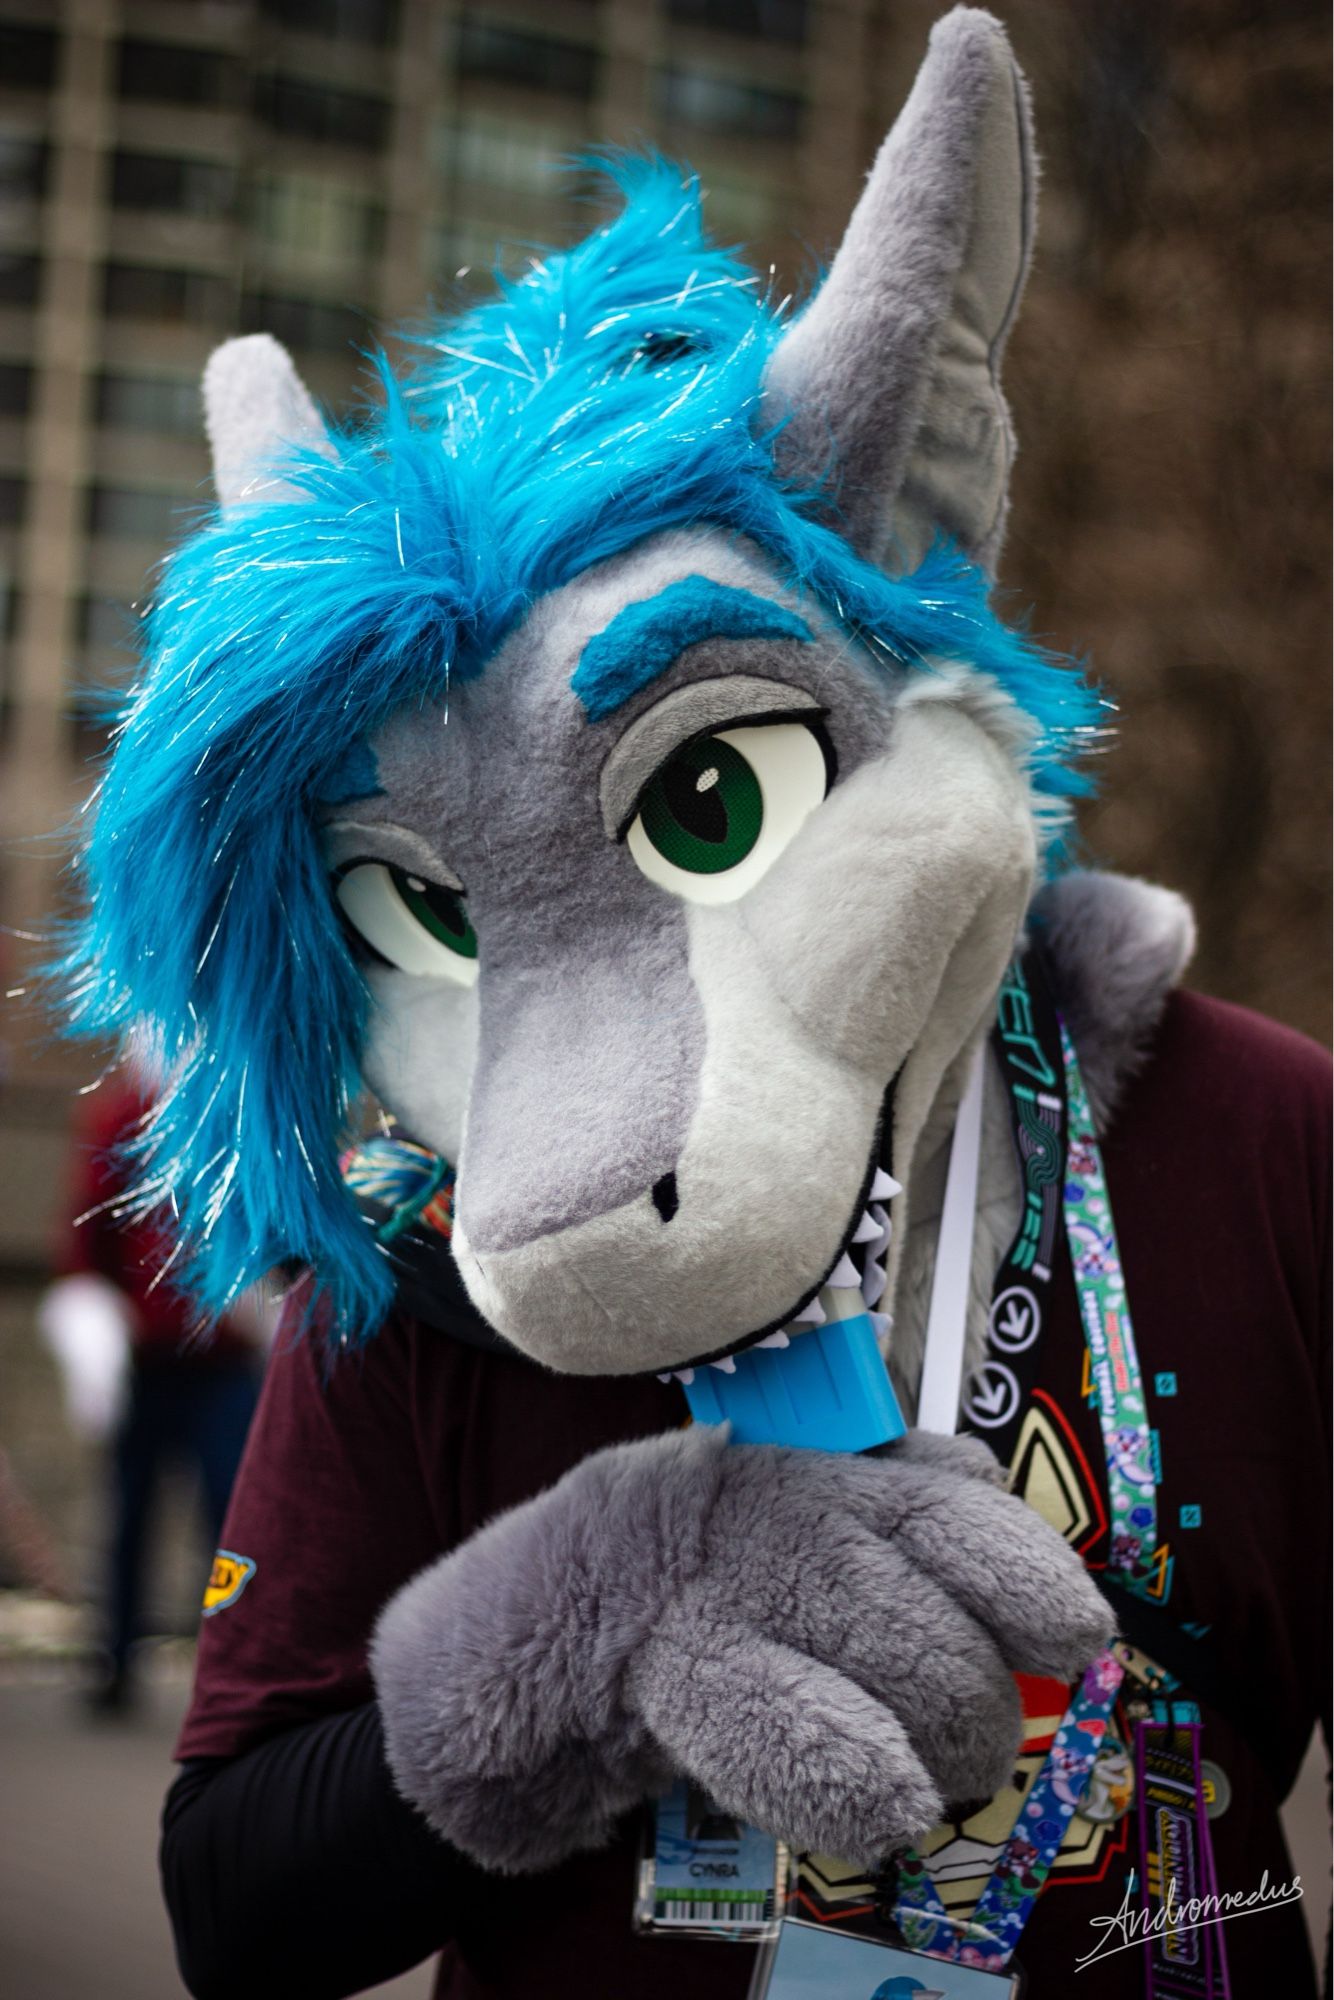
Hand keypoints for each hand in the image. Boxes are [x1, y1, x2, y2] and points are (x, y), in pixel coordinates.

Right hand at [372, 1425, 1112, 1871]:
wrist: (490, 1647)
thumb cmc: (661, 1590)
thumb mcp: (768, 1526)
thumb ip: (871, 1505)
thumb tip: (983, 1488)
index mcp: (789, 1466)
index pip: (928, 1499)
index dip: (1014, 1561)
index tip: (1078, 1629)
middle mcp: (745, 1504)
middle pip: (905, 1590)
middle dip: (972, 1687)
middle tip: (981, 1745)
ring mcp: (688, 1580)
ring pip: (854, 1640)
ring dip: (927, 1733)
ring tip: (933, 1783)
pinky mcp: (636, 1664)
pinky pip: (758, 1712)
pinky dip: (837, 1762)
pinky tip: (883, 1802)